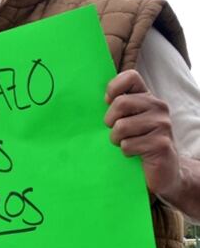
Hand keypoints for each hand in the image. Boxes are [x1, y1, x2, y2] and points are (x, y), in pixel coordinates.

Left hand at [105, 69, 182, 198]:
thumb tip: (85, 95)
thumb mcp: (126, 120)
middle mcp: (158, 106)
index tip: (108, 103)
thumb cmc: (137, 142)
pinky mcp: (161, 144)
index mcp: (147, 98)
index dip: (113, 88)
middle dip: (110, 121)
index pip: (130, 76)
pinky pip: (128, 145)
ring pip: (121, 126)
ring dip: (116, 139)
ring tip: (126, 143)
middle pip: (120, 103)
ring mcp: (163, 124)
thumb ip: (115, 106)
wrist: (161, 171)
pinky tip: (136, 154)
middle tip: (115, 131)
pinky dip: (126, 152)